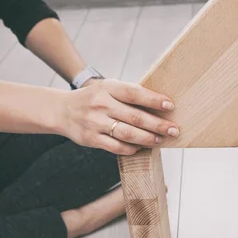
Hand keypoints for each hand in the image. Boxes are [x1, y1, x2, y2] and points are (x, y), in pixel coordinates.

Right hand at [57, 79, 178, 154]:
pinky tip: (142, 147)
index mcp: (108, 88)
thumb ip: (129, 94)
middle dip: (158, 125)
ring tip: (161, 140)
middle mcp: (101, 105)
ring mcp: (95, 123)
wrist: (62, 111)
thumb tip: (160, 104)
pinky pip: (116, 147)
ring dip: (148, 139)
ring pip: (128, 134)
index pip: (134, 93)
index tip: (170, 106)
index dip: (153, 100)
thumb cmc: (94, 99)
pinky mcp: (91, 139)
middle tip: (174, 130)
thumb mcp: (108, 88)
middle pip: (135, 117)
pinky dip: (132, 149)